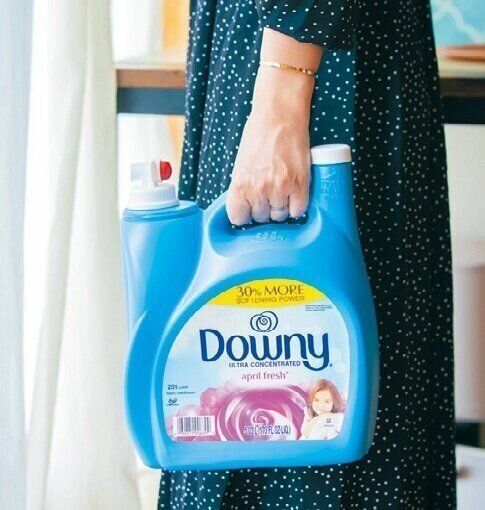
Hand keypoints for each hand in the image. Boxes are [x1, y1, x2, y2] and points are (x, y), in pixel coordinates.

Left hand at [226, 66, 313, 225]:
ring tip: (282, 189)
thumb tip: (246, 206)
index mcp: (240, 185)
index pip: (238, 217)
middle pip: (261, 217)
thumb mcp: (241, 164)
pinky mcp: (300, 185)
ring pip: (280, 215)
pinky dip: (297, 205)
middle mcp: (259, 189)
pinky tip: (294, 193)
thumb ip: (242, 188)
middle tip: (268, 192)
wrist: (279, 116)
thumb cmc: (258, 135)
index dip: (245, 213)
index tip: (249, 209)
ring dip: (281, 206)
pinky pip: (298, 210)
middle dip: (264, 207)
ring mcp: (280, 188)